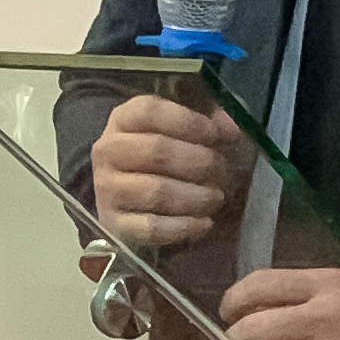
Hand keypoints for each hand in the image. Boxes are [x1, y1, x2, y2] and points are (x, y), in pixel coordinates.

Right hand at [91, 94, 250, 253]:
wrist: (131, 199)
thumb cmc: (164, 159)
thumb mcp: (184, 132)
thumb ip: (211, 125)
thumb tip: (233, 125)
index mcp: (122, 119)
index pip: (149, 113)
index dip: (187, 122)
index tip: (215, 135)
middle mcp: (108, 151)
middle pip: (156, 151)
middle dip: (199, 162)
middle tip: (222, 171)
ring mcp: (106, 189)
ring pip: (156, 191)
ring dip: (195, 196)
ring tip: (216, 197)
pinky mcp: (113, 224)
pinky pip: (151, 227)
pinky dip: (183, 226)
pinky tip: (204, 223)